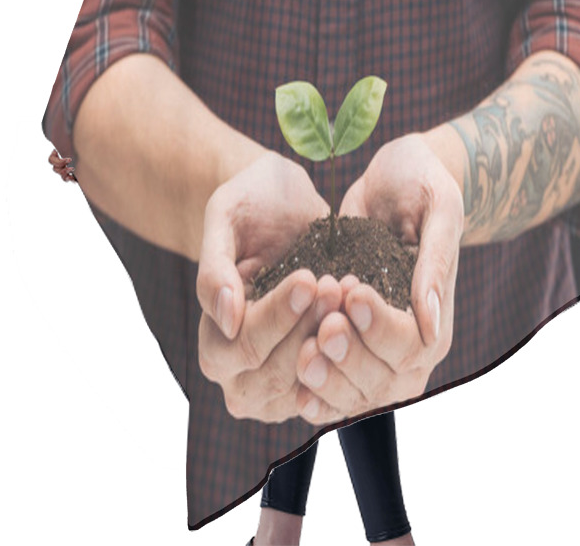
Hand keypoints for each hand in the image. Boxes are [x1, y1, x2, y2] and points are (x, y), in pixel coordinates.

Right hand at [196, 151, 341, 421]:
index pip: (243, 347)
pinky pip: (339, 375)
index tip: (308, 278)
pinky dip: (355, 346)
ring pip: (311, 379)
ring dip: (336, 339)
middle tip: (336, 285)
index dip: (276, 316)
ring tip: (350, 292)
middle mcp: (244, 372)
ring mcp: (284, 378)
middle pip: (276, 374)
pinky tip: (365, 309)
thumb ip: (214, 270)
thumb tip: (226, 323)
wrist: (286, 200)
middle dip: (310, 328)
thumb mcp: (225, 220)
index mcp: (214, 341)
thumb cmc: (248, 204)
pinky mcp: (320, 369)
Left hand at [294, 133, 464, 423]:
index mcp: (435, 316)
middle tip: (321, 327)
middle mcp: (408, 343)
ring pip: (353, 390)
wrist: (394, 176)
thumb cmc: (422, 182)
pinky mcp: (346, 336)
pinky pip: (330, 378)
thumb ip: (436, 262)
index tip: (351, 293)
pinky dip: (312, 386)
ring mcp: (374, 346)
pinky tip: (291, 380)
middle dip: (348, 358)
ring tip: (300, 352)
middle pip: (382, 380)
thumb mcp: (437, 207)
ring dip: (326, 377)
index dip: (380, 329)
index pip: (411, 346)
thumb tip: (431, 322)